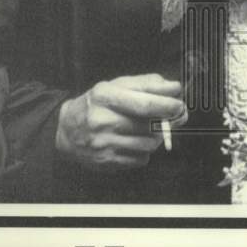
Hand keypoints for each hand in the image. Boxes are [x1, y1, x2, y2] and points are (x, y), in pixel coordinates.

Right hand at [55, 73, 186, 170]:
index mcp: (106, 96)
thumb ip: (146, 84)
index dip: (167, 105)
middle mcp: (103, 121)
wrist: (66, 130)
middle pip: (150, 125)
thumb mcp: (116, 85)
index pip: (144, 103)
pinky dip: (145, 151)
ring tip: (151, 128)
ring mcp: (104, 144)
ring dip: (157, 137)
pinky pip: (140, 159)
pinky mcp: (107, 162)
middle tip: (177, 115)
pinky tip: (136, 142)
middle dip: (169, 121)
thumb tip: (174, 89)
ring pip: (149, 144)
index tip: (180, 104)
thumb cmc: (98, 103)